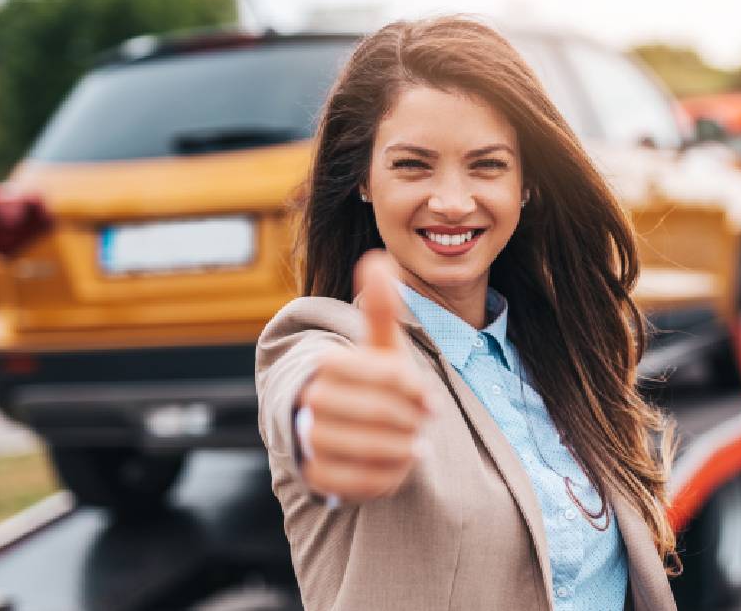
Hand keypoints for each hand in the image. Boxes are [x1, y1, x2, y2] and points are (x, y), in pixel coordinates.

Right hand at [296, 250, 431, 501]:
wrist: (352, 427)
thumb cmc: (374, 382)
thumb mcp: (382, 347)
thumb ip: (381, 309)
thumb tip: (376, 258)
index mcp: (328, 366)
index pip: (382, 374)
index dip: (413, 388)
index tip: (430, 399)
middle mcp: (311, 401)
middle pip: (377, 412)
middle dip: (409, 419)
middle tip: (423, 424)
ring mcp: (310, 440)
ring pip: (366, 448)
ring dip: (401, 449)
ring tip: (415, 445)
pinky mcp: (316, 476)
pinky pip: (357, 482)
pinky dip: (387, 476)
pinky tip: (399, 465)